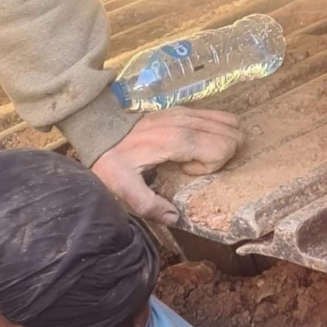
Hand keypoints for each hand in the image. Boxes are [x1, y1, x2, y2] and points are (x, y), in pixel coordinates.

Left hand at [91, 109, 241, 225]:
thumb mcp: (123, 187)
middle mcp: (184, 122)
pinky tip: (198, 144)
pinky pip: (215, 115)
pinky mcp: (181, 109)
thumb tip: (174, 217)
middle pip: (229, 133)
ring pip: (226, 121)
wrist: (97, 130)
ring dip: (221, 142)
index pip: (220, 147)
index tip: (187, 173)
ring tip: (195, 156)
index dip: (211, 166)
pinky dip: (217, 130)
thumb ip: (147, 204)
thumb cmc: (110, 159)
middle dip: (221, 155)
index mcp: (175, 141)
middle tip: (194, 166)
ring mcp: (184, 112)